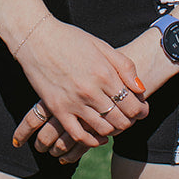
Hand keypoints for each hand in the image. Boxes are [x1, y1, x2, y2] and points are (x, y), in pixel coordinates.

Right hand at [11, 20, 146, 156]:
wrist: (36, 37)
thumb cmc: (71, 39)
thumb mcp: (101, 45)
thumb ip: (124, 66)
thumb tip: (140, 88)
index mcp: (104, 73)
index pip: (132, 105)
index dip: (141, 111)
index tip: (141, 110)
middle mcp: (91, 90)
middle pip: (121, 120)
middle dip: (130, 121)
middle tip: (130, 118)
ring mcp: (74, 102)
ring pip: (103, 129)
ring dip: (113, 130)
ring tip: (115, 123)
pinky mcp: (58, 109)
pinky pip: (79, 135)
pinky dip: (92, 141)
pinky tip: (99, 137)